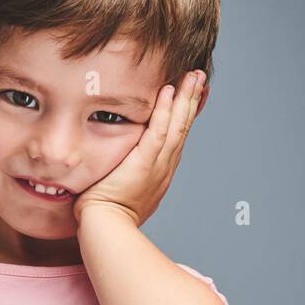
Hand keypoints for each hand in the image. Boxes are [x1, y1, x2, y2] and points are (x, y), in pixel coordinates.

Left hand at [72, 70, 206, 229]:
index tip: (192, 95)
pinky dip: (165, 111)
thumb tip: (115, 164)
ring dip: (186, 98)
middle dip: (192, 100)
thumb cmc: (105, 214)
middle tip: (199, 76)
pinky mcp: (144, 164)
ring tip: (194, 75)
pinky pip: (158, 132)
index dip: (185, 115)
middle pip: (183, 128)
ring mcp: (157, 165)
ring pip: (177, 126)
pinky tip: (169, 90)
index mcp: (160, 172)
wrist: (105, 228)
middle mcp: (164, 167)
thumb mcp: (121, 190)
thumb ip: (123, 173)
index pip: (176, 137)